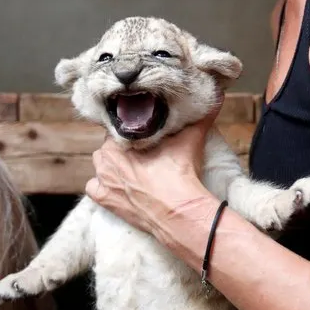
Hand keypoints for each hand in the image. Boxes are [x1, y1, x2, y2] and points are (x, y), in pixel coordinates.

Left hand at [85, 103, 220, 240]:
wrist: (178, 212)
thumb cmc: (180, 174)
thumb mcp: (191, 139)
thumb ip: (200, 118)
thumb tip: (215, 97)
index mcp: (120, 140)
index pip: (120, 126)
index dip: (133, 130)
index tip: (145, 135)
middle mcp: (105, 158)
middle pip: (110, 145)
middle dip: (124, 148)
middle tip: (144, 154)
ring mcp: (102, 180)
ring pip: (100, 165)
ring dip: (112, 165)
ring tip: (133, 170)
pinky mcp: (104, 200)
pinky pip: (93, 188)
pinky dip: (102, 187)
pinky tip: (117, 187)